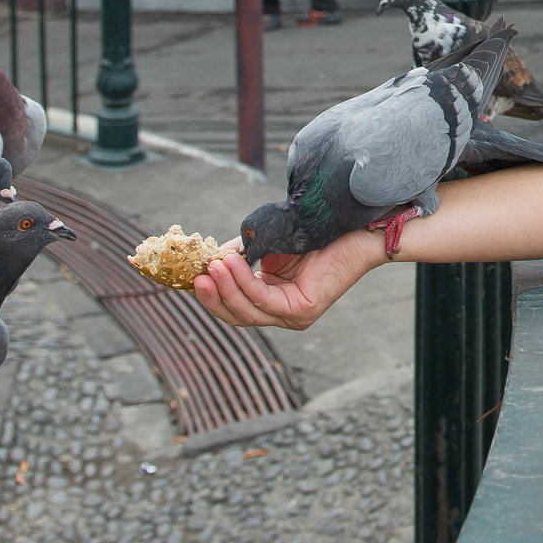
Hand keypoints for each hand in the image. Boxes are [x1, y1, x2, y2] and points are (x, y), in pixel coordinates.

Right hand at [193, 231, 382, 329]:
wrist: (351, 226)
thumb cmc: (312, 232)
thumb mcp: (266, 245)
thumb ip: (240, 256)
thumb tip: (210, 260)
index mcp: (272, 300)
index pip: (233, 308)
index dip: (210, 296)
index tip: (191, 277)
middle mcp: (282, 313)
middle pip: (236, 316)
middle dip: (212, 298)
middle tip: (196, 277)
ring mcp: (293, 316)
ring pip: (247, 311)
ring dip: (225, 288)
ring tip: (213, 266)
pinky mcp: (303, 311)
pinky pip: (264, 299)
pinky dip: (244, 282)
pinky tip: (232, 264)